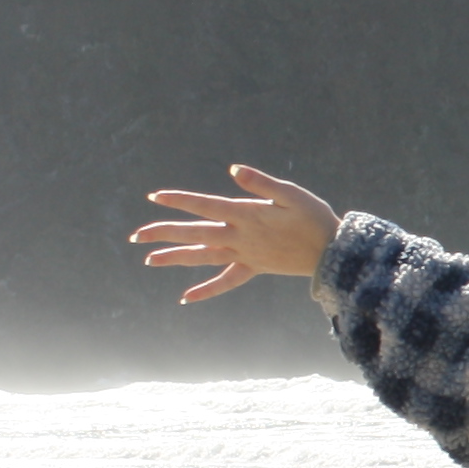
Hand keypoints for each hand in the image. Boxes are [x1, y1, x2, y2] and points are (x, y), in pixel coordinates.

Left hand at [132, 165, 341, 301]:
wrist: (331, 252)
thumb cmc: (313, 217)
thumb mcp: (291, 193)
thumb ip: (260, 183)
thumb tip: (233, 170)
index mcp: (246, 215)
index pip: (205, 206)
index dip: (179, 200)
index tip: (155, 197)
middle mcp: (239, 237)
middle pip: (195, 234)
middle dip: (165, 233)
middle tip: (137, 236)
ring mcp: (244, 255)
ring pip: (203, 257)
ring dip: (175, 258)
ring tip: (149, 260)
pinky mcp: (253, 268)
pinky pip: (225, 281)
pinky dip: (205, 289)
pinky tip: (186, 297)